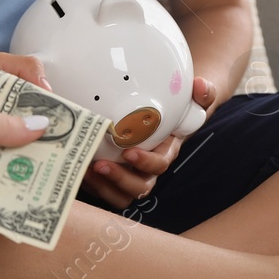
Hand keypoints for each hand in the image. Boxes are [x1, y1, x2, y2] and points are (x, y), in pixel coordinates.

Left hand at [80, 78, 218, 208]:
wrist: (168, 110)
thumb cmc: (180, 105)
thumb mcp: (194, 97)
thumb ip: (203, 92)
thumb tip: (199, 84)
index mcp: (166, 152)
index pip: (159, 166)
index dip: (146, 163)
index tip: (129, 152)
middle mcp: (147, 168)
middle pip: (138, 187)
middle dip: (119, 180)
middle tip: (99, 165)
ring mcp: (130, 172)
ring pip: (120, 194)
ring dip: (103, 187)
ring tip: (85, 170)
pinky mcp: (113, 172)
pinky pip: (103, 188)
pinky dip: (91, 183)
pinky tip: (76, 165)